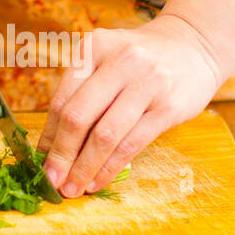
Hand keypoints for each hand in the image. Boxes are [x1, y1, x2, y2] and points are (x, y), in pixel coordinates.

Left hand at [36, 14, 221, 195]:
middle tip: (51, 181)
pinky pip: (131, 144)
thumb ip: (80, 93)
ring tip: (73, 188)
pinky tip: (98, 181)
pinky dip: (110, 168)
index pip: (62, 100)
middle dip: (61, 156)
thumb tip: (51, 146)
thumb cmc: (140, 61)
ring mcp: (147, 83)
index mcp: (94, 48)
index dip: (48, 136)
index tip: (40, 162)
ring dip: (84, 168)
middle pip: (78, 117)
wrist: (194, 46)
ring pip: (105, 135)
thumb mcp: (106, 61)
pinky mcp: (168, 107)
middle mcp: (120, 61)